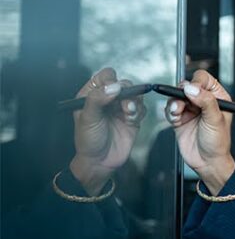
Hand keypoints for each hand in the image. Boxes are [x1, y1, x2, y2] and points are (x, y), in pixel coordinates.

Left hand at [69, 67, 146, 193]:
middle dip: (126, 91)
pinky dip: (139, 112)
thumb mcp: (88, 118)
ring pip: (135, 95)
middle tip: (124, 102)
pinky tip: (131, 120)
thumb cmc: (88, 140)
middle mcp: (108, 99)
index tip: (113, 90)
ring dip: (134, 102)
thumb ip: (98, 99)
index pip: (105, 77)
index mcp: (92, 95)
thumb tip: (114, 86)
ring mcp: (121, 109)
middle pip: (123, 84)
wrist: (100, 162)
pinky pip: (142, 108)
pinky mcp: (133, 118)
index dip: (111, 80)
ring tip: (128, 113)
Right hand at [165, 70, 234, 191]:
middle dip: (182, 93)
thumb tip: (192, 88)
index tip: (192, 92)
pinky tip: (175, 119)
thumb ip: (205, 101)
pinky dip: (170, 112)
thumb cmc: (218, 143)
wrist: (207, 162)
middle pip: (187, 86)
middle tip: (182, 103)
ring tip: (178, 112)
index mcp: (217, 98)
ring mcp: (190, 109)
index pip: (204, 79)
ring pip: (176, 96)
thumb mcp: (215, 120)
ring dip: (174, 103)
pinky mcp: (180, 118)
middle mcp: (203, 101)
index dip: (196, 83)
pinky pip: (170, 108)